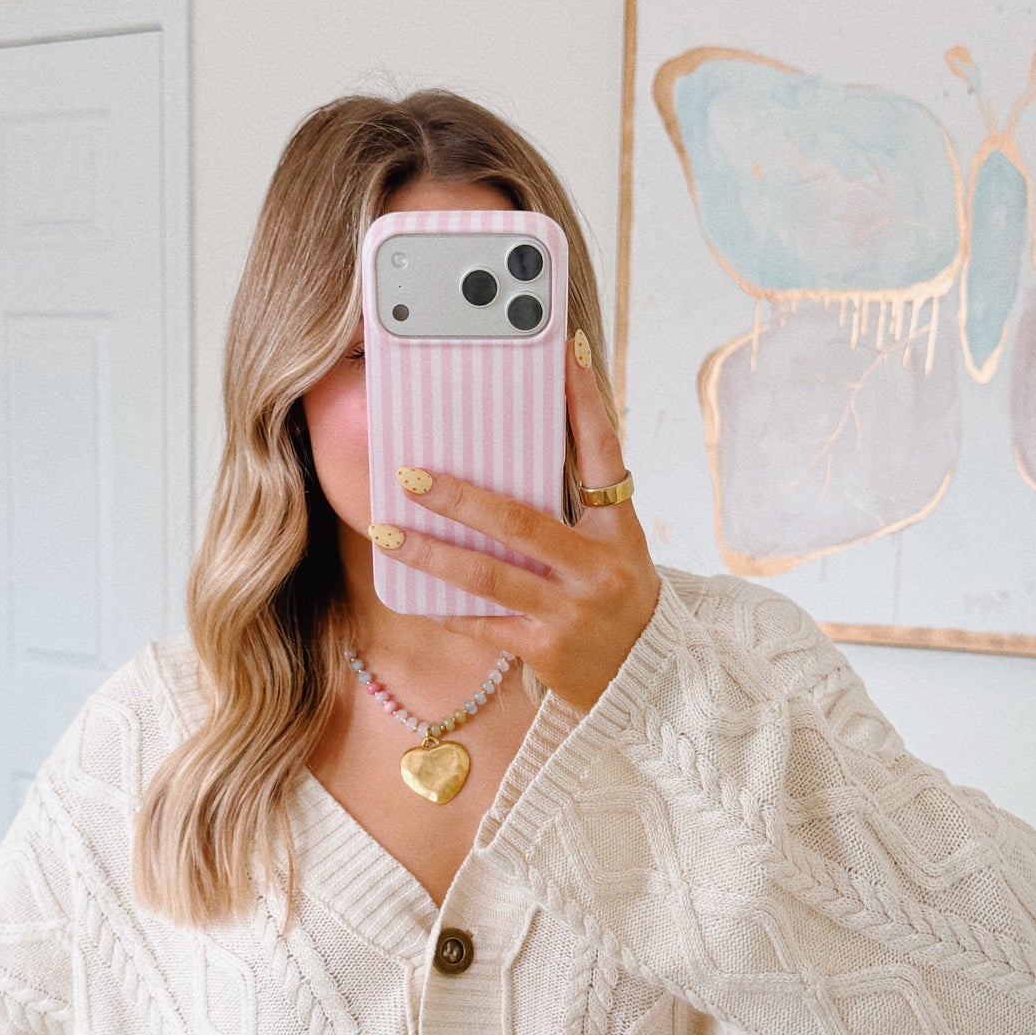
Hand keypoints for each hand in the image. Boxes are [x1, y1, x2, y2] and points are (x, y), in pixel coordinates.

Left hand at [371, 332, 661, 713]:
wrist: (648, 680)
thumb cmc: (621, 598)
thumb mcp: (615, 546)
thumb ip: (577, 502)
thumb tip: (529, 446)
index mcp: (618, 530)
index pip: (602, 453)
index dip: (584, 402)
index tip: (565, 353)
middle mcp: (597, 569)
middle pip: (519, 520)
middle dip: (458, 497)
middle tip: (409, 475)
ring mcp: (570, 612)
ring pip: (487, 575)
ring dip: (430, 553)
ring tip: (387, 532)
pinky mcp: (546, 650)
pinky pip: (484, 623)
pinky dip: (447, 608)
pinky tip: (412, 591)